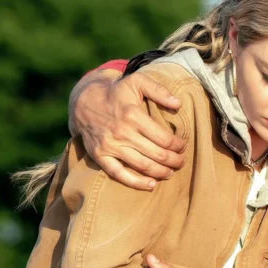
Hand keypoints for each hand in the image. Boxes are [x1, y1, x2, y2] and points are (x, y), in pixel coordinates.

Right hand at [70, 70, 186, 189]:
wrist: (85, 102)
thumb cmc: (117, 93)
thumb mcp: (137, 82)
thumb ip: (159, 90)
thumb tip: (178, 104)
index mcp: (133, 115)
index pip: (164, 138)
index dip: (178, 145)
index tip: (183, 146)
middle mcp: (122, 132)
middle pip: (157, 154)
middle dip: (174, 161)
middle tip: (181, 161)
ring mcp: (110, 146)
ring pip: (142, 166)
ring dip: (161, 172)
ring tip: (171, 172)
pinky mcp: (100, 156)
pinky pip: (119, 174)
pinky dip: (136, 182)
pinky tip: (151, 185)